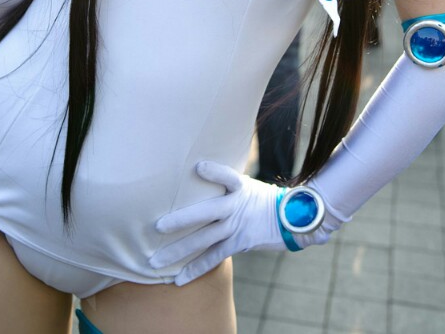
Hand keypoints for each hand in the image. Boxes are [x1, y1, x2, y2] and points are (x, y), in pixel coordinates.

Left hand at [149, 161, 333, 285]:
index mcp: (239, 186)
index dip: (214, 172)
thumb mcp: (246, 183)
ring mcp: (237, 227)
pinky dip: (195, 268)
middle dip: (181, 220)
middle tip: (157, 227)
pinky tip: (178, 278)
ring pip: (204, 240)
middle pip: (205, 213)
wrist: (289, 219)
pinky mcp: (239, 244)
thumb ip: (224, 181)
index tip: (198, 166)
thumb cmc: (259, 197)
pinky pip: (214, 257)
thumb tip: (193, 168)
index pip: (227, 176)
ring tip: (155, 261)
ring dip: (179, 251)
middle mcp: (236, 206)